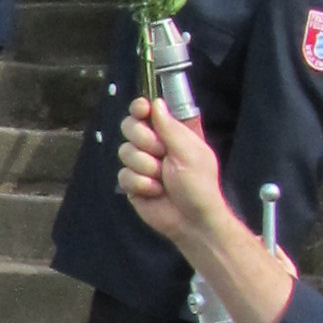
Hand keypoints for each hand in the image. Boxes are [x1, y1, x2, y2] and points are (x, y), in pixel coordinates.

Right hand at [120, 92, 223, 239]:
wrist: (192, 220)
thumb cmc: (198, 184)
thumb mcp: (189, 152)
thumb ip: (170, 127)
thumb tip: (156, 102)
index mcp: (170, 133)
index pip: (147, 110)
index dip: (140, 108)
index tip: (142, 110)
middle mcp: (153, 145)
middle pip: (129, 127)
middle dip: (145, 142)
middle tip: (162, 154)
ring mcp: (140, 164)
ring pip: (124, 152)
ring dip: (145, 167)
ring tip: (162, 179)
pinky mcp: (131, 183)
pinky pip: (123, 175)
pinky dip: (140, 184)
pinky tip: (155, 191)